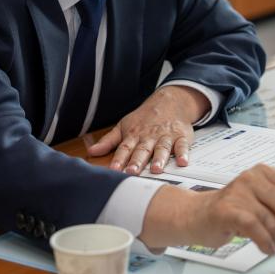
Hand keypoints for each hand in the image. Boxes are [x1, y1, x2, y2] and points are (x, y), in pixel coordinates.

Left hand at [86, 85, 208, 174]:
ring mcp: (165, 136)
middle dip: (137, 161)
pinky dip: (183, 153)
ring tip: (156, 169)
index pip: (124, 148)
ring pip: (162, 148)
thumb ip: (108, 141)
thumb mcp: (124, 127)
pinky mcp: (181, 136)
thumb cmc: (144, 119)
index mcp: (134, 135)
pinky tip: (183, 162)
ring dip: (159, 158)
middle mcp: (149, 137)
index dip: (119, 159)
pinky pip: (182, 145)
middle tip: (132, 172)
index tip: (114, 170)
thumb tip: (91, 152)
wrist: (169, 101)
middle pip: (142, 150)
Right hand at [139, 164, 274, 254]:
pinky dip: (267, 243)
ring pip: (274, 221)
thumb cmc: (233, 210)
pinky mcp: (228, 209)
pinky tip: (265, 247)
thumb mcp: (264, 204)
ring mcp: (239, 192)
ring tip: (272, 244)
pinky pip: (258, 229)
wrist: (197, 215)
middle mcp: (252, 177)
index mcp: (264, 172)